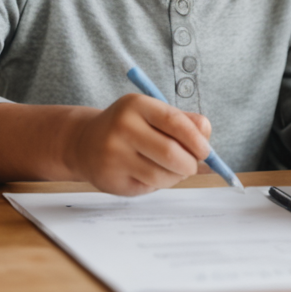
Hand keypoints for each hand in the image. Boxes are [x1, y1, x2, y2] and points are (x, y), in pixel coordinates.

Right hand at [65, 93, 213, 196]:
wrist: (84, 143)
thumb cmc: (129, 128)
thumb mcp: (152, 114)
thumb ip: (183, 121)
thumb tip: (206, 134)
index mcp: (136, 105)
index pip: (175, 122)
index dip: (196, 140)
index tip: (205, 150)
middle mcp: (122, 128)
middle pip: (170, 152)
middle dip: (190, 163)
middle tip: (192, 165)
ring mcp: (114, 155)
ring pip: (162, 175)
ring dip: (176, 177)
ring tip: (172, 170)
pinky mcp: (112, 179)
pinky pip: (149, 186)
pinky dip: (159, 183)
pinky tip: (149, 173)